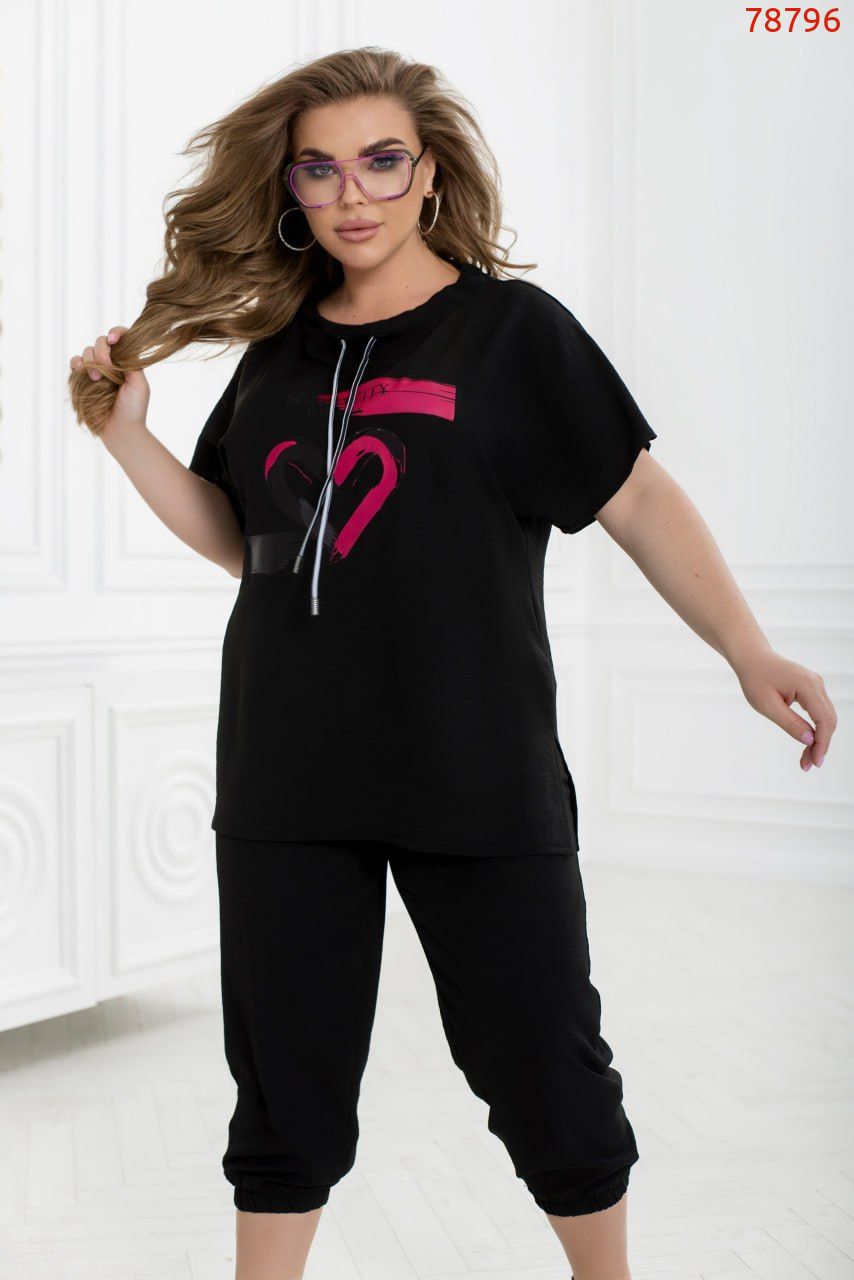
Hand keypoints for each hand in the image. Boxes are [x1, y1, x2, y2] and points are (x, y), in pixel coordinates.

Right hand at [69, 326, 149, 436]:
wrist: (120, 430)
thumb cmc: (133, 409)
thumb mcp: (139, 384)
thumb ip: (132, 363)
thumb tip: (121, 347)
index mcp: (126, 361)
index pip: (121, 338)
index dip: (116, 333)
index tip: (113, 339)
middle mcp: (110, 363)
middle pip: (100, 342)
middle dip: (102, 352)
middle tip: (107, 368)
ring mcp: (95, 370)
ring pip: (87, 351)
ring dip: (90, 360)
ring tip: (97, 379)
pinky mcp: (82, 379)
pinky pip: (74, 362)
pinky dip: (76, 363)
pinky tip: (81, 370)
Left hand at [735, 647, 836, 770]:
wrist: (752, 658)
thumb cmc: (755, 679)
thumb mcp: (767, 705)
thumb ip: (789, 722)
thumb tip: (810, 740)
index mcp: (807, 686)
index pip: (824, 720)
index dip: (822, 744)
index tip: (814, 762)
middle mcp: (817, 684)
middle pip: (829, 720)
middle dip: (821, 745)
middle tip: (807, 765)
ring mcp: (816, 685)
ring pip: (826, 717)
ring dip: (819, 739)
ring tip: (806, 759)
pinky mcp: (811, 688)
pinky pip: (819, 712)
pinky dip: (815, 728)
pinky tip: (807, 742)